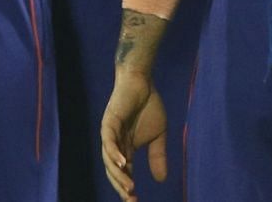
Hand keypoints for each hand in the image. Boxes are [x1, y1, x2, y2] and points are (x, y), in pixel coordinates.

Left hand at [100, 72, 167, 201]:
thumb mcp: (159, 135)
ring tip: (129, 188)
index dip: (128, 188)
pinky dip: (115, 154)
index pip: (124, 173)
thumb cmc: (148, 106)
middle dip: (122, 187)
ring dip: (119, 175)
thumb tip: (162, 180)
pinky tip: (123, 164)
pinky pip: (109, 143)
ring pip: (110, 161)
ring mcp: (109, 135)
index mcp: (124, 150)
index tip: (136, 201)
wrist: (142, 82)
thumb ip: (158, 156)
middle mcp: (114, 146)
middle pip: (114, 172)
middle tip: (131, 200)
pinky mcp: (108, 123)